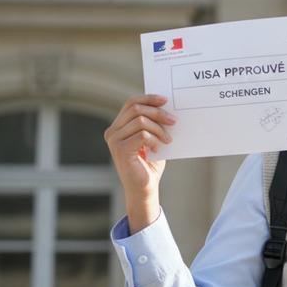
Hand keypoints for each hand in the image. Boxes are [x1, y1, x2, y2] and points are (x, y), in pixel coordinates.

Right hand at [103, 94, 174, 231]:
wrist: (145, 188)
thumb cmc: (149, 165)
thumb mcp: (153, 139)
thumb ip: (153, 124)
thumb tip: (167, 107)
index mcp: (118, 126)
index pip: (131, 103)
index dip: (148, 98)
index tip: (165, 100)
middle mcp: (112, 132)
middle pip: (136, 109)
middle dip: (158, 113)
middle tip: (174, 122)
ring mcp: (114, 140)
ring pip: (141, 121)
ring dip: (159, 129)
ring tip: (168, 140)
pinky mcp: (120, 149)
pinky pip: (142, 135)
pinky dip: (155, 140)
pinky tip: (158, 149)